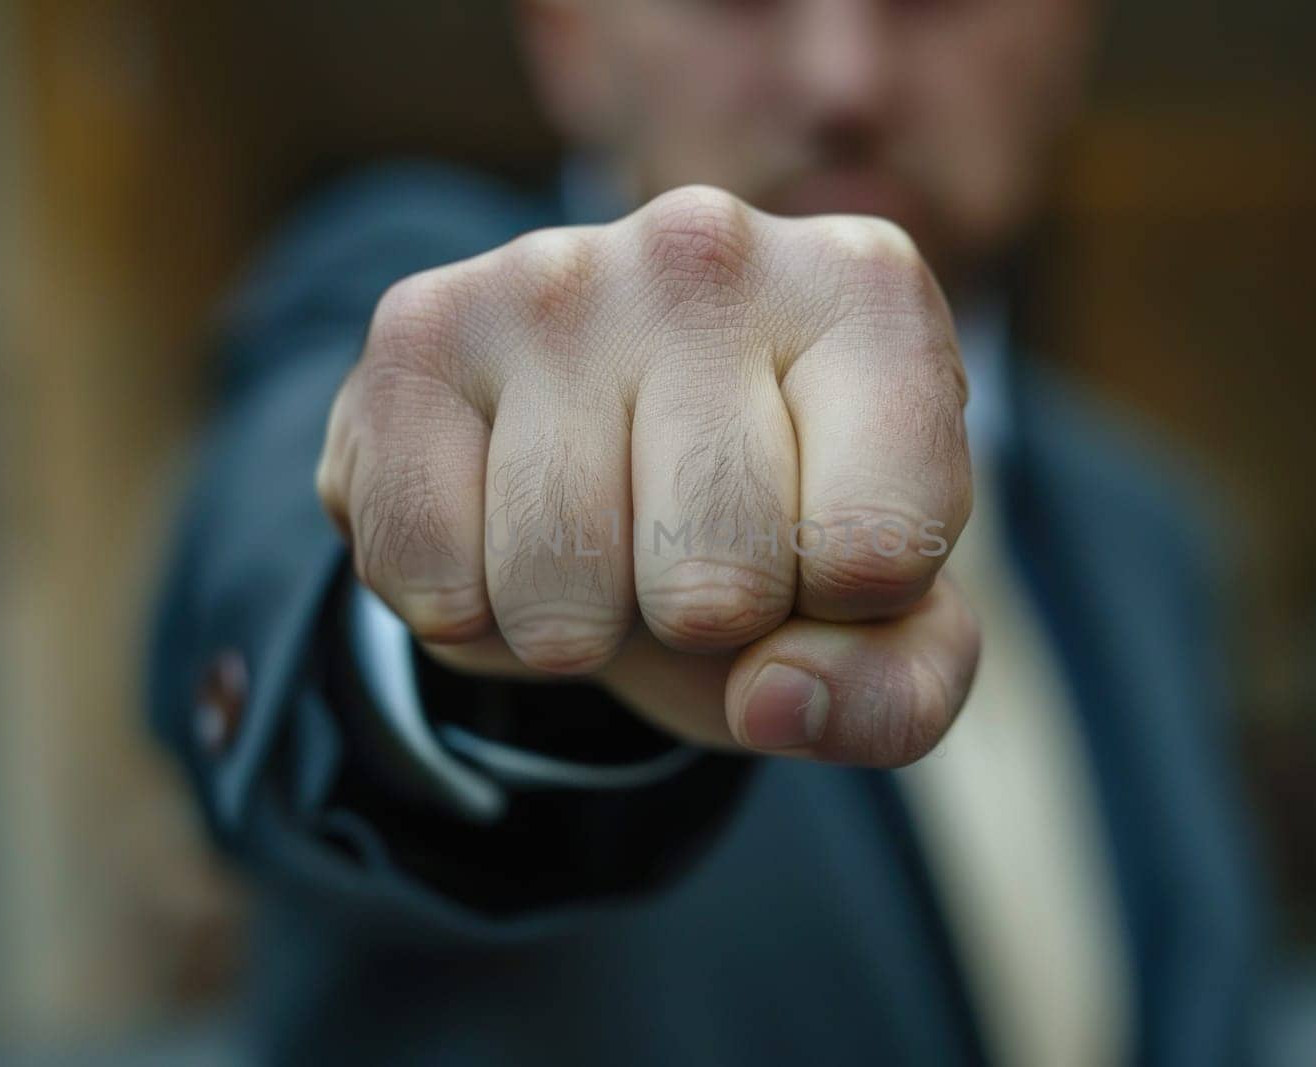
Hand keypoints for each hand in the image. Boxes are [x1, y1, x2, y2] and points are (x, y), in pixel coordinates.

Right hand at [318, 186, 977, 766]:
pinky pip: (430, 574)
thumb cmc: (773, 529)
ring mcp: (553, 275)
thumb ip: (895, 693)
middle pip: (717, 579)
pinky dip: (468, 613)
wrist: (615, 454)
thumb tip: (771, 697)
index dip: (841, 614)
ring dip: (577, 627)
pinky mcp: (420, 327)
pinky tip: (504, 526)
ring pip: (560, 591)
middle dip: (702, 624)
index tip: (824, 554)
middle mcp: (712, 247)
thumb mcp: (881, 627)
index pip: (876, 553)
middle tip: (692, 554)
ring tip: (602, 538)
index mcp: (870, 294)